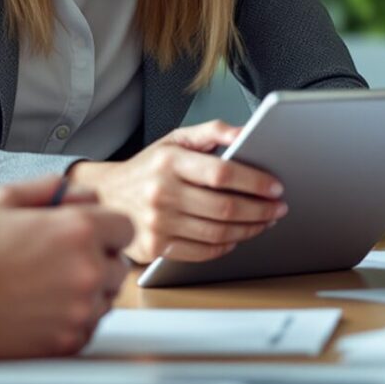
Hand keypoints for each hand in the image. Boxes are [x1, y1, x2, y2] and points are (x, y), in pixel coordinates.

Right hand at [0, 173, 132, 358]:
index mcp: (79, 230)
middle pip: (119, 266)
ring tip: (46, 288)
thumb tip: (76, 192)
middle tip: (61, 264)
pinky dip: (73, 321)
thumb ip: (48, 188)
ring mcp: (81, 309)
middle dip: (98, 262)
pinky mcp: (70, 341)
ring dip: (87, 293)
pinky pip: (89, 328)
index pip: (126, 228)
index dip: (107, 231)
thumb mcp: (3, 200)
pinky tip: (41, 310)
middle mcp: (88, 270)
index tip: (91, 238)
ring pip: (107, 299)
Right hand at [65, 120, 287, 263]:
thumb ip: (212, 131)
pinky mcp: (154, 248)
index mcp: (169, 161)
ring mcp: (157, 223)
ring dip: (250, 230)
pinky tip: (236, 237)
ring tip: (264, 222)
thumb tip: (245, 132)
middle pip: (224, 208)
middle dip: (260, 210)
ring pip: (218, 233)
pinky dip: (225, 246)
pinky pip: (202, 252)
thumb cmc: (147, 167)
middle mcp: (162, 192)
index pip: (222, 173)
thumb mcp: (175, 139)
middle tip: (278, 208)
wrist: (106, 196)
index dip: (255, 182)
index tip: (276, 187)